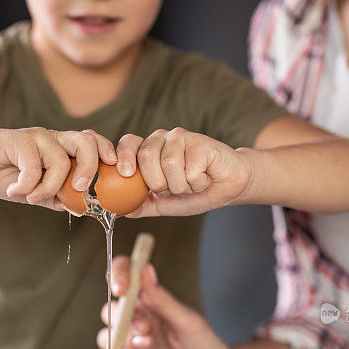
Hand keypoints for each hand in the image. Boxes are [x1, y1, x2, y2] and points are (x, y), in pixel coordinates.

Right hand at [0, 124, 116, 209]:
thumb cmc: (6, 175)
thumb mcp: (37, 192)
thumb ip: (59, 197)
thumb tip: (84, 210)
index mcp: (64, 149)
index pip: (95, 144)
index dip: (110, 154)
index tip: (121, 173)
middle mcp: (55, 138)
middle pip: (87, 141)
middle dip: (90, 168)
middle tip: (80, 189)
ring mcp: (37, 136)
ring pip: (60, 158)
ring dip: (49, 186)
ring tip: (31, 196)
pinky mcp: (18, 139)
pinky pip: (33, 165)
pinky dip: (27, 184)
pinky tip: (15, 189)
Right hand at [97, 258, 235, 348]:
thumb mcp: (188, 323)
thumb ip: (163, 300)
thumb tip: (145, 269)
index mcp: (153, 302)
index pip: (126, 278)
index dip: (117, 275)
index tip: (121, 287)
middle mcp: (139, 322)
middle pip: (111, 309)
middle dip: (121, 315)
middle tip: (144, 327)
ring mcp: (132, 347)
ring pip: (107, 335)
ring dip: (120, 337)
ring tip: (146, 344)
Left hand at [115, 128, 252, 215]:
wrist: (228, 188)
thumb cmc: (195, 192)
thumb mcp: (164, 204)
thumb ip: (142, 205)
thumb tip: (120, 211)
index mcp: (149, 149)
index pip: (129, 143)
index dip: (125, 156)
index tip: (127, 174)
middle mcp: (162, 139)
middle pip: (146, 155)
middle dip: (159, 183)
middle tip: (173, 189)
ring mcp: (181, 138)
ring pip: (169, 163)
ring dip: (181, 186)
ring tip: (191, 184)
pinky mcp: (201, 142)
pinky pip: (190, 168)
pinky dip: (197, 183)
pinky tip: (205, 179)